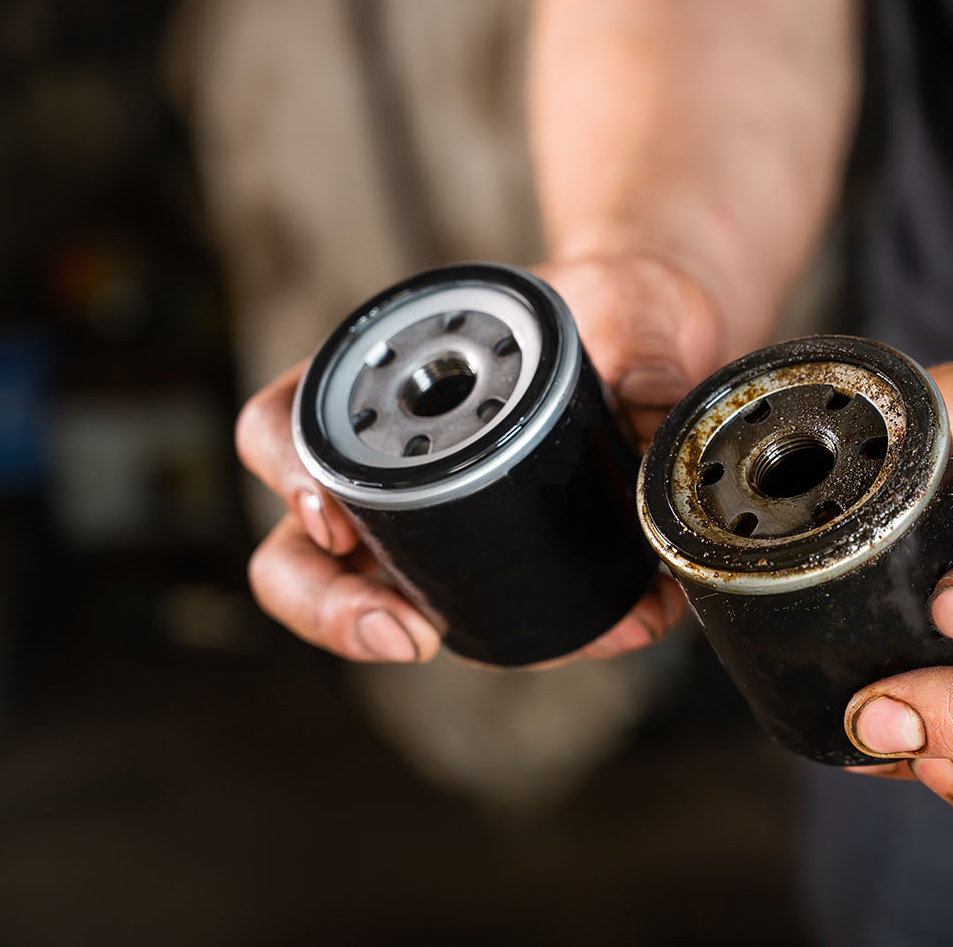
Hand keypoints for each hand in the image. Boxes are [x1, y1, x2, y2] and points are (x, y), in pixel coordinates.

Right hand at [236, 254, 724, 662]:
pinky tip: (596, 631)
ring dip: (396, 636)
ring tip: (455, 647)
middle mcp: (386, 462)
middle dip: (328, 603)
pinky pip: (488, 614)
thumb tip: (652, 420)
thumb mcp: (629, 313)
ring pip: (368, 596)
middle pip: (299, 546)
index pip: (286, 424)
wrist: (666, 342)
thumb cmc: (617, 306)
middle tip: (399, 630)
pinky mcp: (494, 561)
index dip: (287, 473)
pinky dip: (533, 635)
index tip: (330, 516)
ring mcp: (428, 521)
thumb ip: (641, 356)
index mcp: (385, 383)